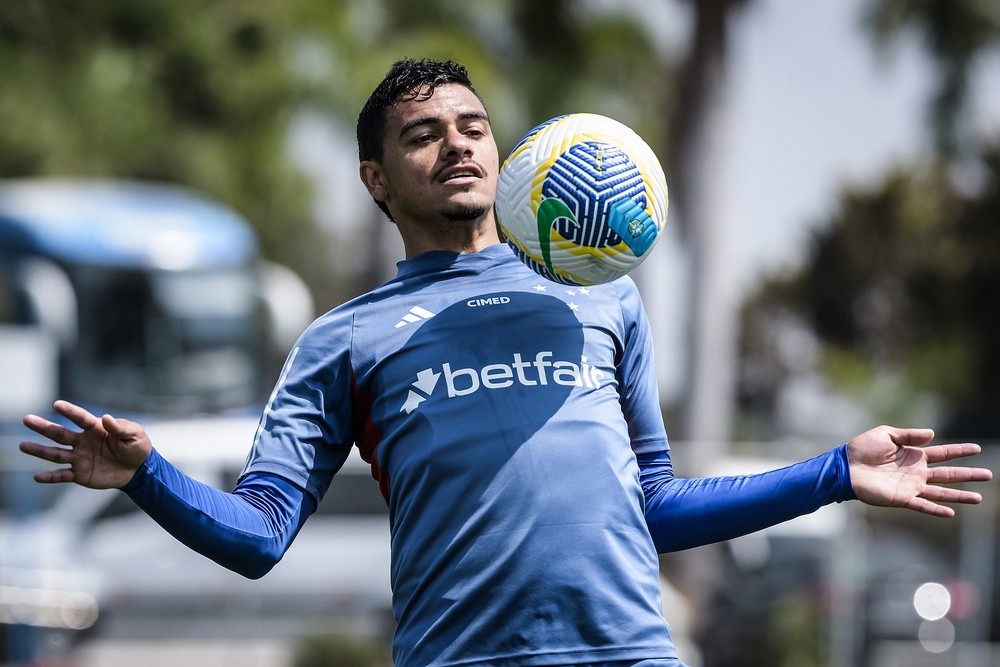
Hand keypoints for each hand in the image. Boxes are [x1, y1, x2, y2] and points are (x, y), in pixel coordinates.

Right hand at [20, 400, 151, 488]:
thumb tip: (106, 418)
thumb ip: (121, 427)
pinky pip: (62, 475)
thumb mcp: (135, 435)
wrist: (138, 470)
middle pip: (60, 434)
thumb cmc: (137, 447)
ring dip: (39, 450)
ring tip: (22, 446)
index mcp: (96, 429)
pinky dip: (50, 477)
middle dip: (44, 427)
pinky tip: (37, 477)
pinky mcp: (80, 474)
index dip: (70, 411)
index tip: (57, 404)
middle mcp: (83, 442)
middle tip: (26, 419)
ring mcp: (80, 458)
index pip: (81, 418)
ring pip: (56, 453)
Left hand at [847, 425, 991, 516]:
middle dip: (969, 474)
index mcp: (914, 455)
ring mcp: (911, 486)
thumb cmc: (862, 449)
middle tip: (988, 474)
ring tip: (979, 498)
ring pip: (941, 491)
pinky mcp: (901, 498)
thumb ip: (909, 435)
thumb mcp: (886, 434)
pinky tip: (951, 512)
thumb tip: (933, 434)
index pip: (942, 453)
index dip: (959, 451)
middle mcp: (916, 471)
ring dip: (960, 495)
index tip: (976, 448)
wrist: (846, 467)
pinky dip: (936, 509)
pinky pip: (923, 505)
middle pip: (949, 473)